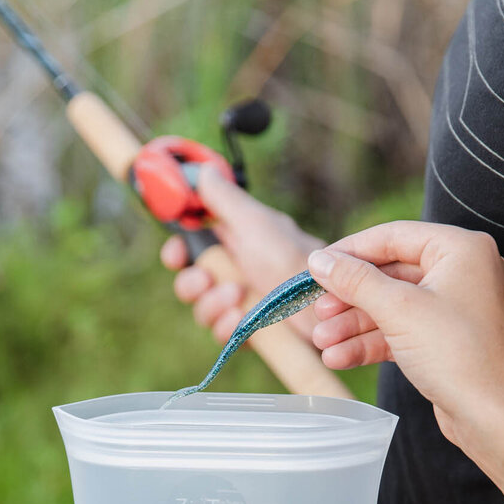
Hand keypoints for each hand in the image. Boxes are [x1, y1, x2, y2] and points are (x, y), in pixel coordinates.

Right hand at [161, 165, 320, 343]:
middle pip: (190, 280)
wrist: (327, 305)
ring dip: (211, 304)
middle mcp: (237, 271)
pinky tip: (239, 319)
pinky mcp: (252, 331)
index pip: (192, 245)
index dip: (177, 250)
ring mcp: (244, 303)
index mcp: (236, 241)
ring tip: (236, 297)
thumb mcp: (257, 223)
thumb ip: (226, 200)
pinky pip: (223, 332)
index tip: (175, 254)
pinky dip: (226, 326)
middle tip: (206, 279)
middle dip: (192, 282)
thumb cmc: (296, 260)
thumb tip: (203, 171)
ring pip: (203, 309)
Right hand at [308, 221, 503, 448]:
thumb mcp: (398, 309)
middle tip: (317, 311)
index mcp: (461, 249)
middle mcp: (462, 272)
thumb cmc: (457, 354)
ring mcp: (454, 307)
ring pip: (392, 306)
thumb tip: (318, 260)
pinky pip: (401, 330)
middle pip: (390, 274)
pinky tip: (339, 357)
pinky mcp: (445, 339)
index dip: (350, 252)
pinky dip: (371, 343)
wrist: (490, 415)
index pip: (394, 237)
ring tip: (322, 342)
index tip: (315, 266)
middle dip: (350, 298)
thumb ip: (355, 280)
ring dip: (354, 325)